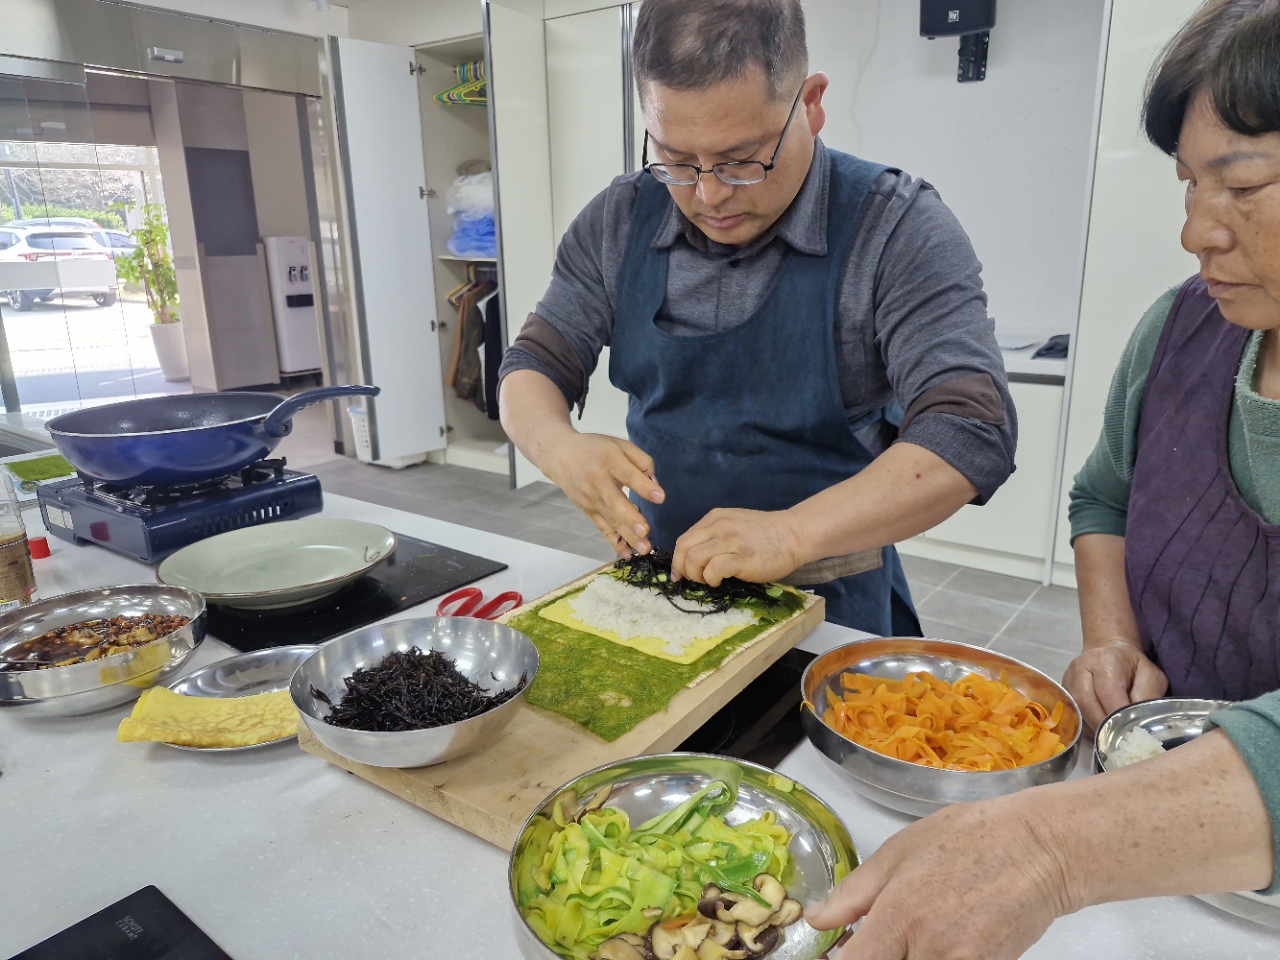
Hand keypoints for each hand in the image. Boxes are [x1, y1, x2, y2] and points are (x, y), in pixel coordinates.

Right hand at [539, 432, 664, 555]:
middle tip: (645, 531)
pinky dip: (614, 542)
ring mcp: (591, 500)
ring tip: (643, 548)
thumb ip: (641, 460)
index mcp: (609, 461)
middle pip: (615, 502)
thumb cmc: (595, 449)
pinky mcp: (588, 511)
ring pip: (610, 520)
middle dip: (630, 518)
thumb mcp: (620, 444)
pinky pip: (603, 529)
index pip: (627, 474)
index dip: (643, 487)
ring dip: (627, 536)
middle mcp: (598, 482)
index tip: (660, 497)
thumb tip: (655, 483)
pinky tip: (627, 554)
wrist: (561, 456)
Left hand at [671, 507, 804, 585]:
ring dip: (697, 575)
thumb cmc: (766, 534)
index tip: (681, 574)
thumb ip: (715, 535)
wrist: (794, 534)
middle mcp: (719, 526)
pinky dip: (711, 579)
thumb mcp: (734, 525)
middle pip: (684, 549)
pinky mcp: (742, 558)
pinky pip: (713, 569)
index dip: (678, 559)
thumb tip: (694, 557)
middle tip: (695, 580)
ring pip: (694, 559)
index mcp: (715, 518)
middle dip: (683, 568)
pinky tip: (720, 581)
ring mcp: (730, 541)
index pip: (684, 539)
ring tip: (710, 580)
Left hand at [806, 798, 1070, 959]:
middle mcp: (928, 946)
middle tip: (876, 945)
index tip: (836, 955)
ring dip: (904, 959)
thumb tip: (816, 920)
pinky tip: (930, 946)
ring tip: (905, 941)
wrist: (1038, 847)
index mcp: (898, 913)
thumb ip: (853, 893)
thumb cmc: (968, 838)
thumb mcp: (898, 852)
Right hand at [1063, 638, 1167, 730]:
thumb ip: (1148, 695)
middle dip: (1104, 724)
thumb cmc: (1132, 665)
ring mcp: (1069, 678)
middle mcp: (1081, 667)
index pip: (1108, 692)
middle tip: (1119, 739)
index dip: (1118, 715)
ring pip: (1077, 709)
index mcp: (1106, 660)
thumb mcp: (1150, 675)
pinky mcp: (1063, 689)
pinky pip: (1072, 712)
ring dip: (1094, 726)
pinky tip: (1099, 729)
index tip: (1130, 731)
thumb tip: (1141, 721)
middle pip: (1087, 702)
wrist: (1108, 650)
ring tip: (1110, 737)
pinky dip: (1087, 724)